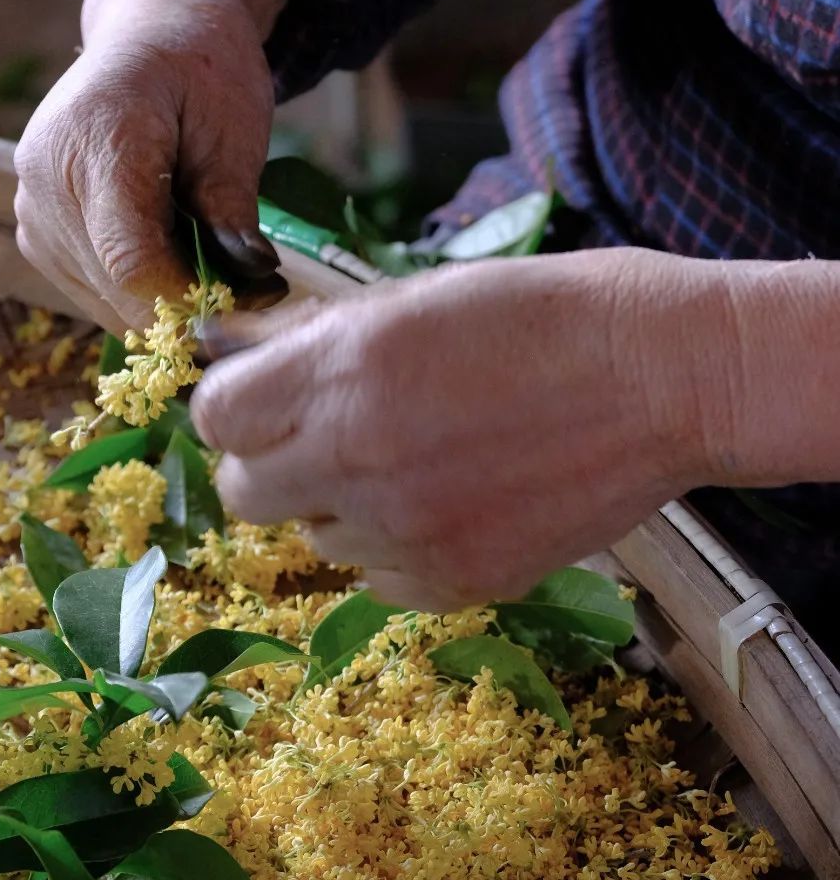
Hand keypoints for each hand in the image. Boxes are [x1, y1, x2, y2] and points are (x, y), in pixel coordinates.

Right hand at [14, 0, 289, 330]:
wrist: (150, 28)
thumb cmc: (201, 68)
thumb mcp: (235, 128)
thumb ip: (234, 208)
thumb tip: (251, 284)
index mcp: (96, 138)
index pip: (131, 261)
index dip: (188, 300)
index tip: (245, 306)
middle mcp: (47, 177)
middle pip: (115, 287)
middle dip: (184, 307)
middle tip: (250, 294)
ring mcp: (31, 206)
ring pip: (101, 298)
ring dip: (161, 303)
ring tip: (212, 264)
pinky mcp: (32, 228)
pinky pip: (87, 287)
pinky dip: (135, 291)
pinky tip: (172, 256)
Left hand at [191, 249, 739, 609]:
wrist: (664, 378)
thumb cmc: (545, 314)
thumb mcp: (414, 297)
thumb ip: (313, 337)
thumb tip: (231, 353)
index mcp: (342, 372)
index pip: (215, 419)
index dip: (238, 408)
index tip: (269, 401)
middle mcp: (358, 458)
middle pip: (246, 494)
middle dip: (276, 462)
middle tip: (332, 435)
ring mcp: (408, 531)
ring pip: (318, 539)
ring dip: (344, 505)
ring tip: (420, 458)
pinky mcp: (460, 581)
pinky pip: (379, 582)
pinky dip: (399, 549)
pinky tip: (454, 499)